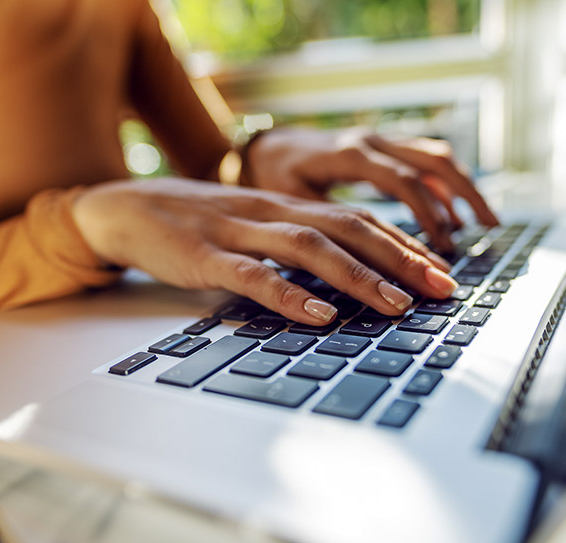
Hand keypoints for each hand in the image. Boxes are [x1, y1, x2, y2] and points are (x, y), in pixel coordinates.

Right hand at [71, 178, 458, 323]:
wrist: (123, 208)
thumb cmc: (194, 225)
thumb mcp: (250, 229)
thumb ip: (292, 247)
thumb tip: (343, 282)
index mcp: (285, 207)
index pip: (357, 220)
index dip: (403, 244)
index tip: (442, 272)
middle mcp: (270, 213)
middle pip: (347, 228)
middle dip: (401, 258)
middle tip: (442, 289)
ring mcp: (237, 233)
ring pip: (308, 247)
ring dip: (358, 275)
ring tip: (396, 304)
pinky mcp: (203, 256)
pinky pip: (252, 275)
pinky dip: (289, 294)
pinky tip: (319, 313)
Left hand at [243, 127, 499, 250]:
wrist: (265, 145)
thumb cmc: (273, 177)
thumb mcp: (289, 201)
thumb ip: (323, 224)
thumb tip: (352, 268)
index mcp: (349, 154)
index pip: (403, 182)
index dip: (427, 215)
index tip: (442, 248)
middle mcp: (371, 140)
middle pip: (432, 163)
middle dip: (464, 196)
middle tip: (489, 229)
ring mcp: (380, 140)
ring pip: (435, 156)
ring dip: (463, 187)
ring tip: (485, 222)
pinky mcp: (383, 147)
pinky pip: (425, 159)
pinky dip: (445, 185)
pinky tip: (454, 213)